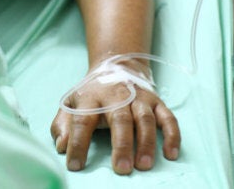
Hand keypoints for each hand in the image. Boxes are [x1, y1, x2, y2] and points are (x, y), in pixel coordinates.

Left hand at [50, 82, 180, 174]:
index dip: (78, 143)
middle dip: (121, 145)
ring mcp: (139, 98)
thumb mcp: (71, 104)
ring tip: (144, 165)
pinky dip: (172, 135)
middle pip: (120, 119)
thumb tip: (61, 147)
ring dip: (146, 142)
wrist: (116, 65)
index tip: (75, 165)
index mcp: (90, 98)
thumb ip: (62, 126)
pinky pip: (168, 118)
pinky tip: (171, 153)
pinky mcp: (156, 102)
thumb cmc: (91, 95)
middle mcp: (116, 96)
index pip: (82, 121)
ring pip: (145, 119)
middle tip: (122, 169)